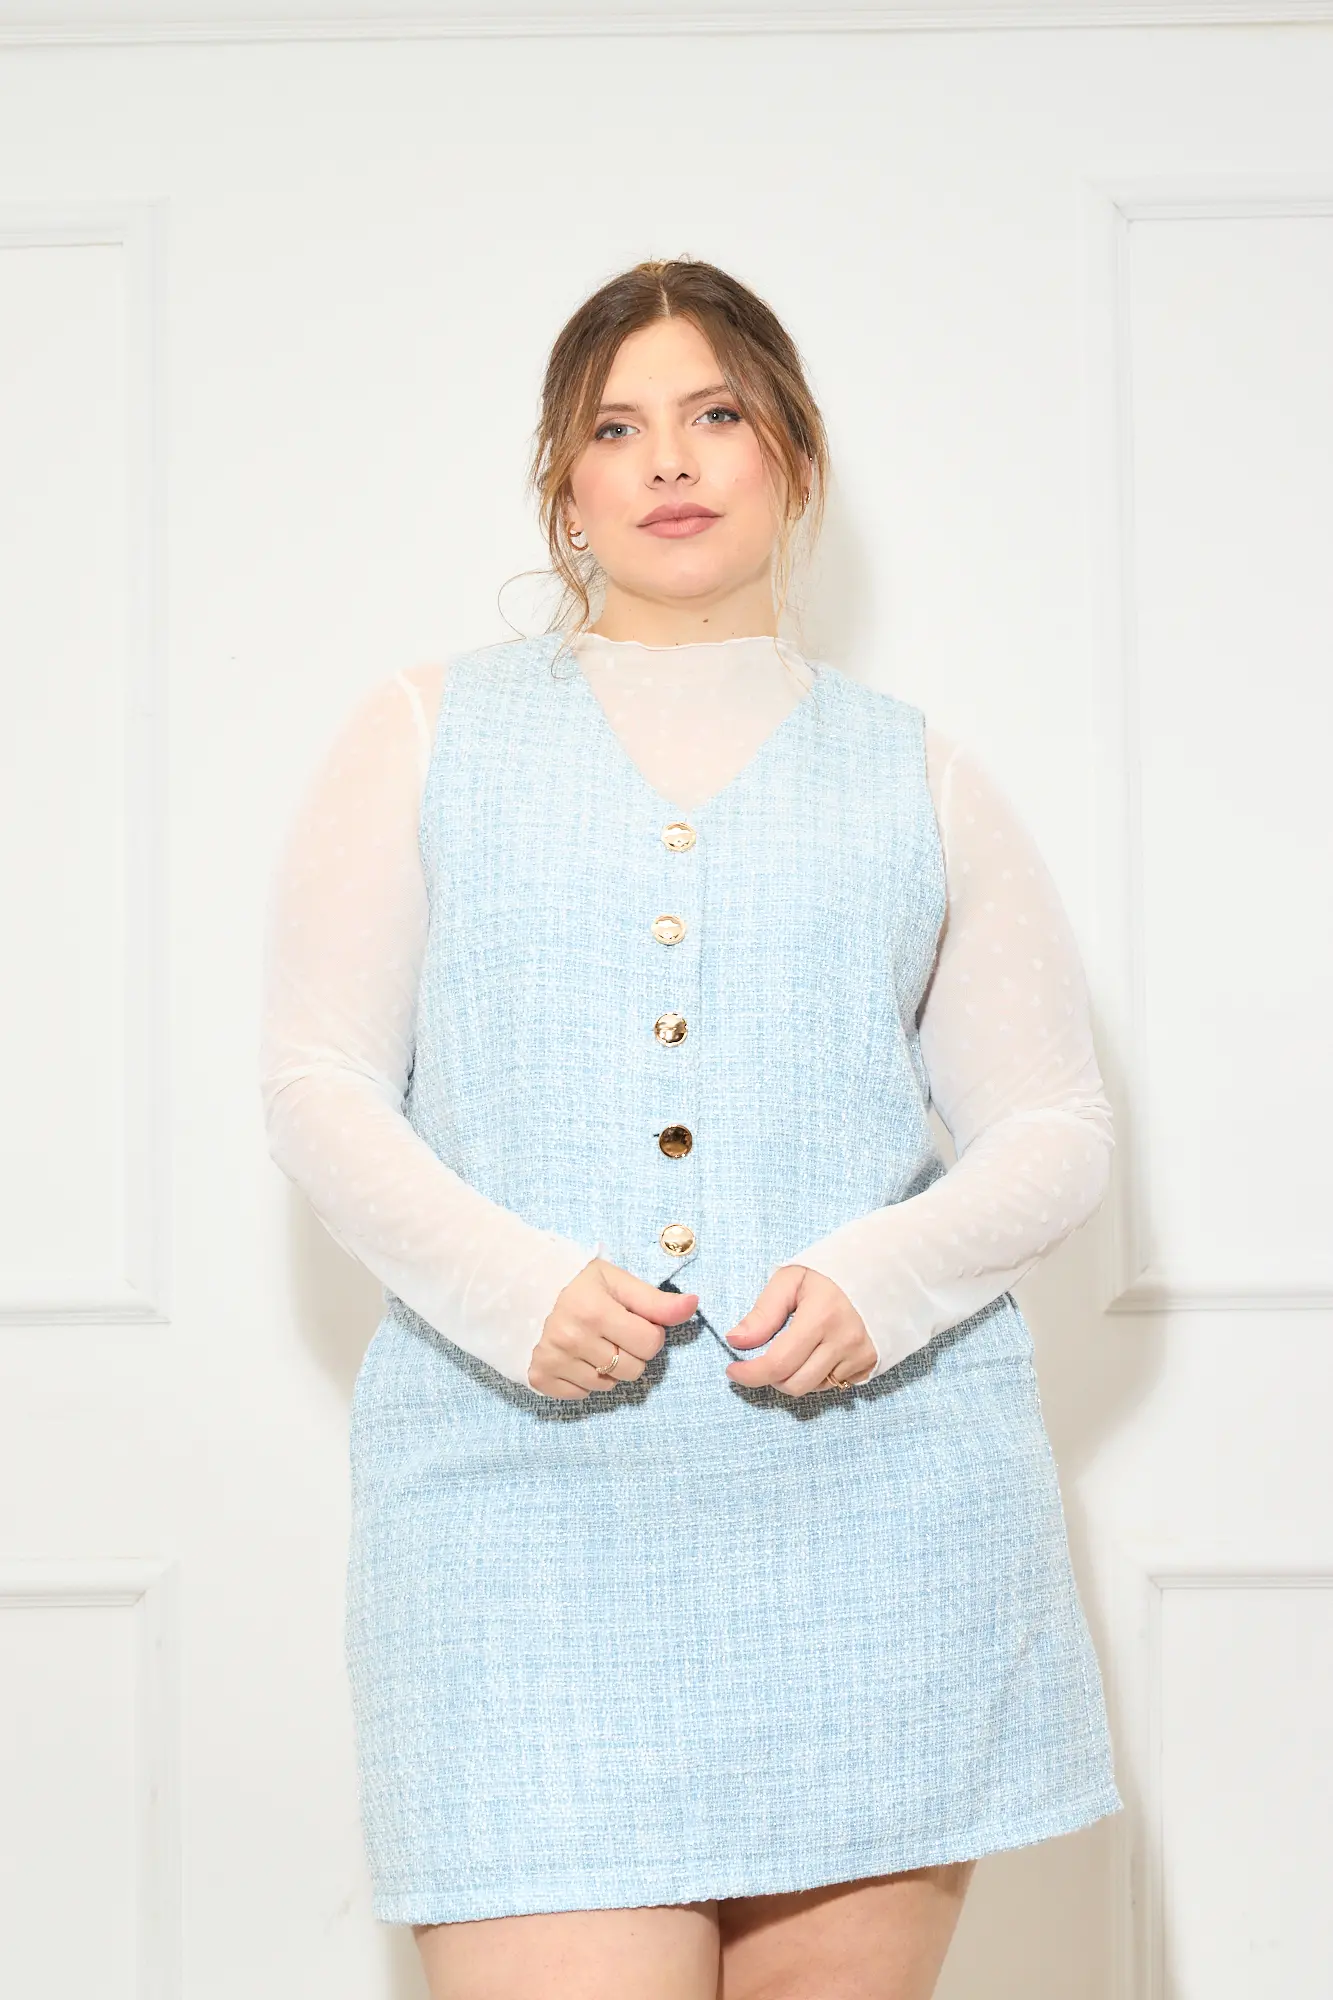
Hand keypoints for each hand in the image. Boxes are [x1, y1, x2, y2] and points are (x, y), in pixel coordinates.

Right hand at [527, 1259, 698, 1400]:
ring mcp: (555, 1362)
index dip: (650, 1333)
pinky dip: (584, 1380)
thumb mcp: (614, 1281)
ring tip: (592, 1343)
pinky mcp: (540, 1378)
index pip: (650, 1344)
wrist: (514, 1289)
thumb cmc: (572, 1282)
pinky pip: (582, 1394)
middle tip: (613, 1332)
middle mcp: (574, 1340)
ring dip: (609, 1368)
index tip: (634, 1321)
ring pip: (608, 1386)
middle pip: (633, 1370)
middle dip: (631, 1352)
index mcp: (596, 1312)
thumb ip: (655, 1300)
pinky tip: (575, 1357)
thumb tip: (694, 1305)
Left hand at [723, 1265, 876, 1395]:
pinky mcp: (869, 1364)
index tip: (733, 1370)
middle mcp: (843, 1341)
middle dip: (769, 1377)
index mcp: (821, 1316)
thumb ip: (762, 1313)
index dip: (750, 1374)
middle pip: (794, 1384)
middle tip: (761, 1360)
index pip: (778, 1363)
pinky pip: (833, 1385)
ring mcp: (859, 1356)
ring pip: (813, 1388)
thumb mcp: (790, 1280)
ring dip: (793, 1377)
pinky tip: (816, 1353)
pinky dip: (817, 1376)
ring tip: (792, 1351)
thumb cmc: (829, 1274)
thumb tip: (736, 1341)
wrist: (879, 1272)